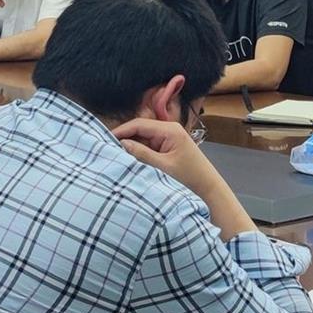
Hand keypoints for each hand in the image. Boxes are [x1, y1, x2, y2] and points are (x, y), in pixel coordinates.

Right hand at [114, 117, 229, 199]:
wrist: (208, 188)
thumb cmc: (189, 177)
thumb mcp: (162, 167)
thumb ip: (141, 154)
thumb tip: (121, 144)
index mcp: (170, 130)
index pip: (139, 124)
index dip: (121, 131)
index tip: (104, 139)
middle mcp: (169, 130)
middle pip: (139, 130)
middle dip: (124, 138)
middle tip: (105, 148)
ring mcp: (168, 139)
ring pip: (142, 139)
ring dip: (130, 147)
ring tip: (113, 155)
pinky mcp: (167, 148)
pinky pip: (148, 147)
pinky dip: (138, 152)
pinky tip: (127, 160)